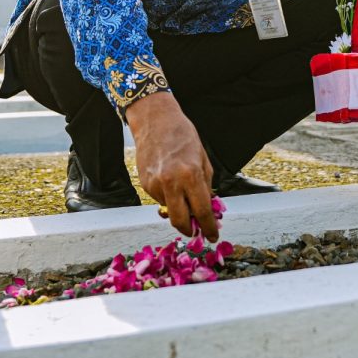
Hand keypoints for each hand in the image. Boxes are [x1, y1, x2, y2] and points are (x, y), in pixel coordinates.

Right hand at [126, 91, 217, 239]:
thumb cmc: (183, 137)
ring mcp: (155, 185)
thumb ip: (206, 187)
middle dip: (190, 229)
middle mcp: (171, 183)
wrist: (155, 121)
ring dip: (179, 208)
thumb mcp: (203, 160)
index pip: (202, 211)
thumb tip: (208, 211)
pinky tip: (169, 179)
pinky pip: (160, 200)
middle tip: (197, 230)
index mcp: (190, 175)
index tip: (212, 236)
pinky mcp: (144, 184)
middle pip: (180, 221)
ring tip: (182, 188)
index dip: (209, 227)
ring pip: (169, 210)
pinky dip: (168, 197)